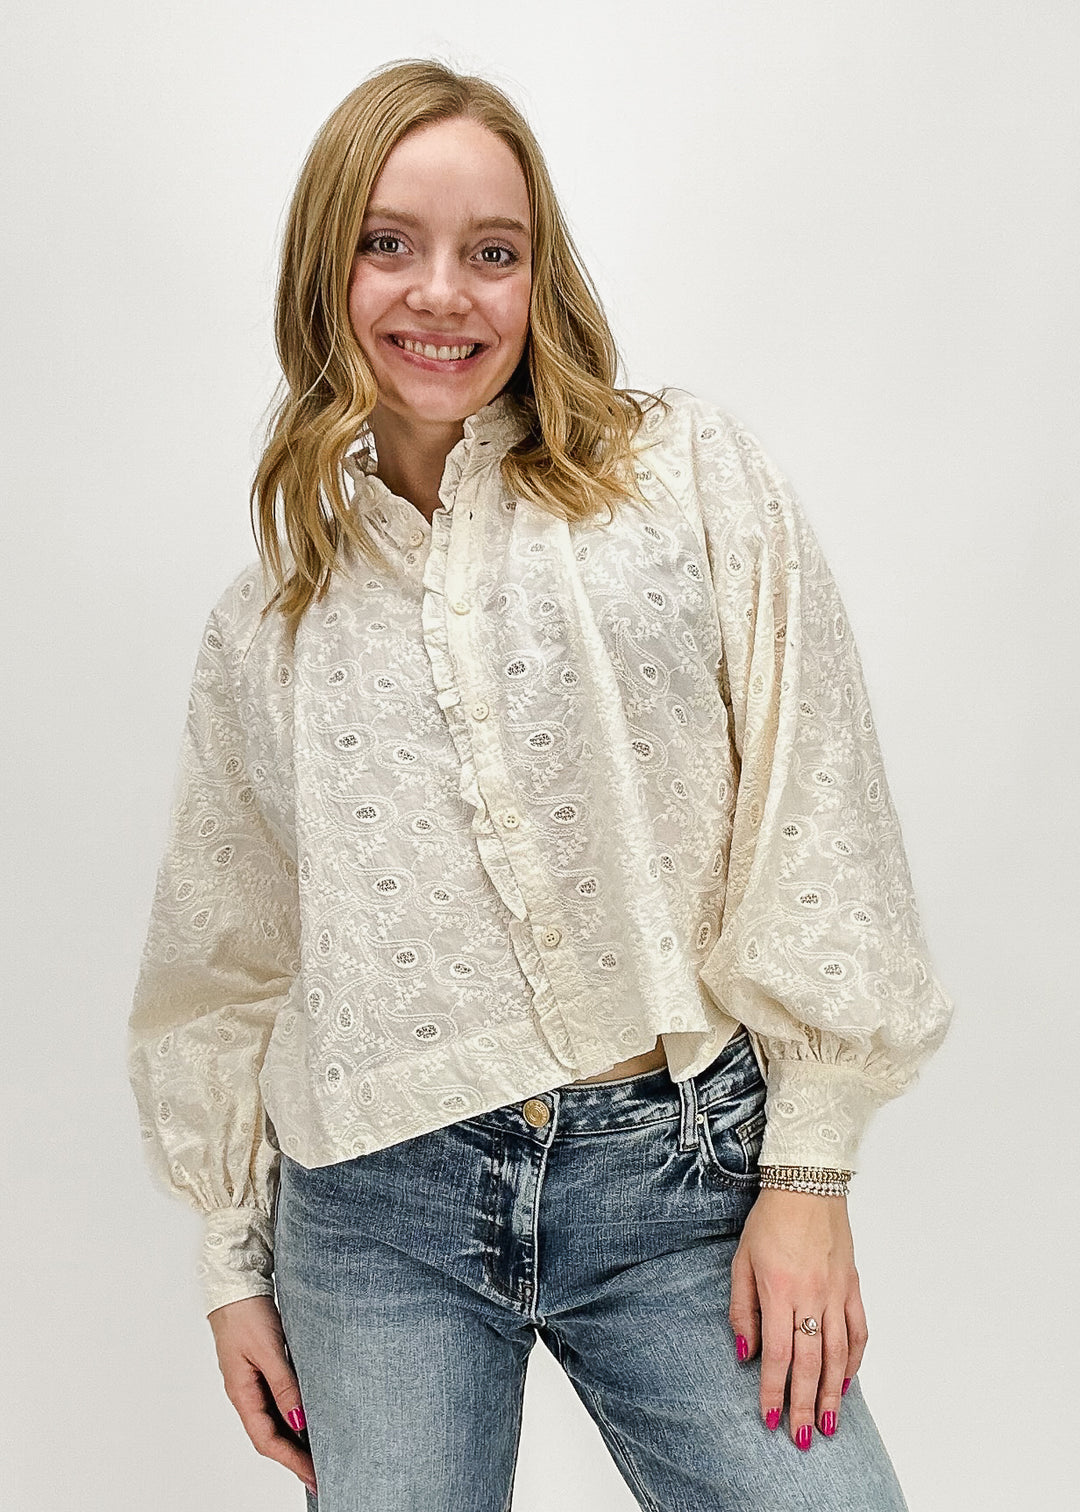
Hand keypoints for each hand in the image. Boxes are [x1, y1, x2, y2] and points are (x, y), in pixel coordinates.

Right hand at [207, 1295, 316, 1496]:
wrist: (235, 1283)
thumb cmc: (246, 1314)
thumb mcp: (268, 1350)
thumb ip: (284, 1384)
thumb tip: (299, 1420)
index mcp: (242, 1393)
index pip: (266, 1440)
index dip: (291, 1461)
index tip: (314, 1475)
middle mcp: (246, 1392)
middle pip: (270, 1436)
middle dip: (294, 1457)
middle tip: (321, 1472)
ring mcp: (252, 1380)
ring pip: (274, 1419)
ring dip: (295, 1438)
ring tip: (319, 1451)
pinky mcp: (261, 1367)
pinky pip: (277, 1400)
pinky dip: (293, 1413)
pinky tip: (308, 1416)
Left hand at [728, 1187, 867, 1449]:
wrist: (807, 1184)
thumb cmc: (770, 1221)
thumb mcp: (741, 1261)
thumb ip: (743, 1309)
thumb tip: (745, 1352)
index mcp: (779, 1290)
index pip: (777, 1354)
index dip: (774, 1391)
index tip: (771, 1419)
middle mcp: (811, 1296)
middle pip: (811, 1363)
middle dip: (806, 1405)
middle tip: (804, 1438)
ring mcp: (836, 1292)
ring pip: (838, 1353)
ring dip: (834, 1393)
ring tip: (830, 1424)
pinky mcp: (853, 1285)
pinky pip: (858, 1330)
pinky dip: (854, 1359)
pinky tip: (848, 1380)